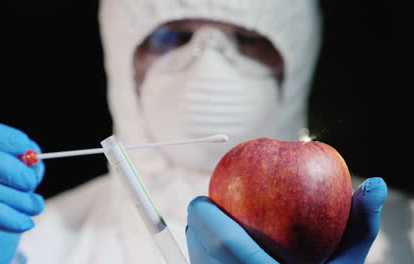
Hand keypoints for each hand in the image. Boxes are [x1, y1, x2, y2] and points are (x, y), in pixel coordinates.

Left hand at [186, 177, 386, 263]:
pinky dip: (201, 253)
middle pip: (198, 248)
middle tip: (211, 208)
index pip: (224, 244)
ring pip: (195, 259)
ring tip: (214, 225)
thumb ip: (361, 226)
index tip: (204, 198)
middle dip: (198, 222)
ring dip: (198, 239)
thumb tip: (375, 184)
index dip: (204, 216)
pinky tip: (216, 249)